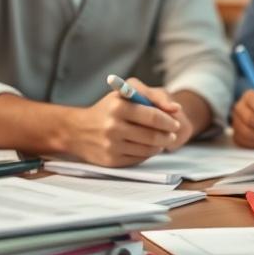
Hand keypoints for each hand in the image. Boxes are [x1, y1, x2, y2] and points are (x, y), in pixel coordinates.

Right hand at [65, 77, 181, 166]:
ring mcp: (111, 146)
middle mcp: (113, 127)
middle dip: (167, 136)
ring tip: (160, 140)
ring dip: (159, 146)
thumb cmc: (107, 108)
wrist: (77, 130)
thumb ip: (153, 96)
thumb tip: (176, 109)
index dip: (168, 121)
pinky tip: (146, 146)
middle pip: (152, 136)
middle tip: (172, 134)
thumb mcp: (125, 93)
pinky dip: (147, 153)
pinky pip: (138, 159)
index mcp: (117, 106)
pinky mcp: (111, 161)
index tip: (176, 123)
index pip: (152, 116)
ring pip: (147, 149)